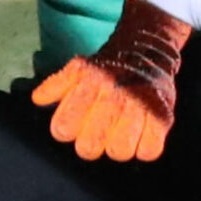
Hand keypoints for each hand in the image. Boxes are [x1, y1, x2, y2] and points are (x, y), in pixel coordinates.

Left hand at [31, 0, 191, 162]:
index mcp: (90, 84)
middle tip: (96, 135)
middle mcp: (114, 95)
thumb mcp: (78, 68)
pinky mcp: (163, 116)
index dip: (65, 129)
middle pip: (90, 147)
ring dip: (117, 147)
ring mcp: (140, 106)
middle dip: (89, 144)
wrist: (147, 48)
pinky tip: (139, 137)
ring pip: (119, 152)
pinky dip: (143, 148)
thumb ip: (56, 84)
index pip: (65, 127)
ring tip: (118, 135)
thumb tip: (38, 100)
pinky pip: (149, 151)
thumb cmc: (108, 66)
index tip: (72, 125)